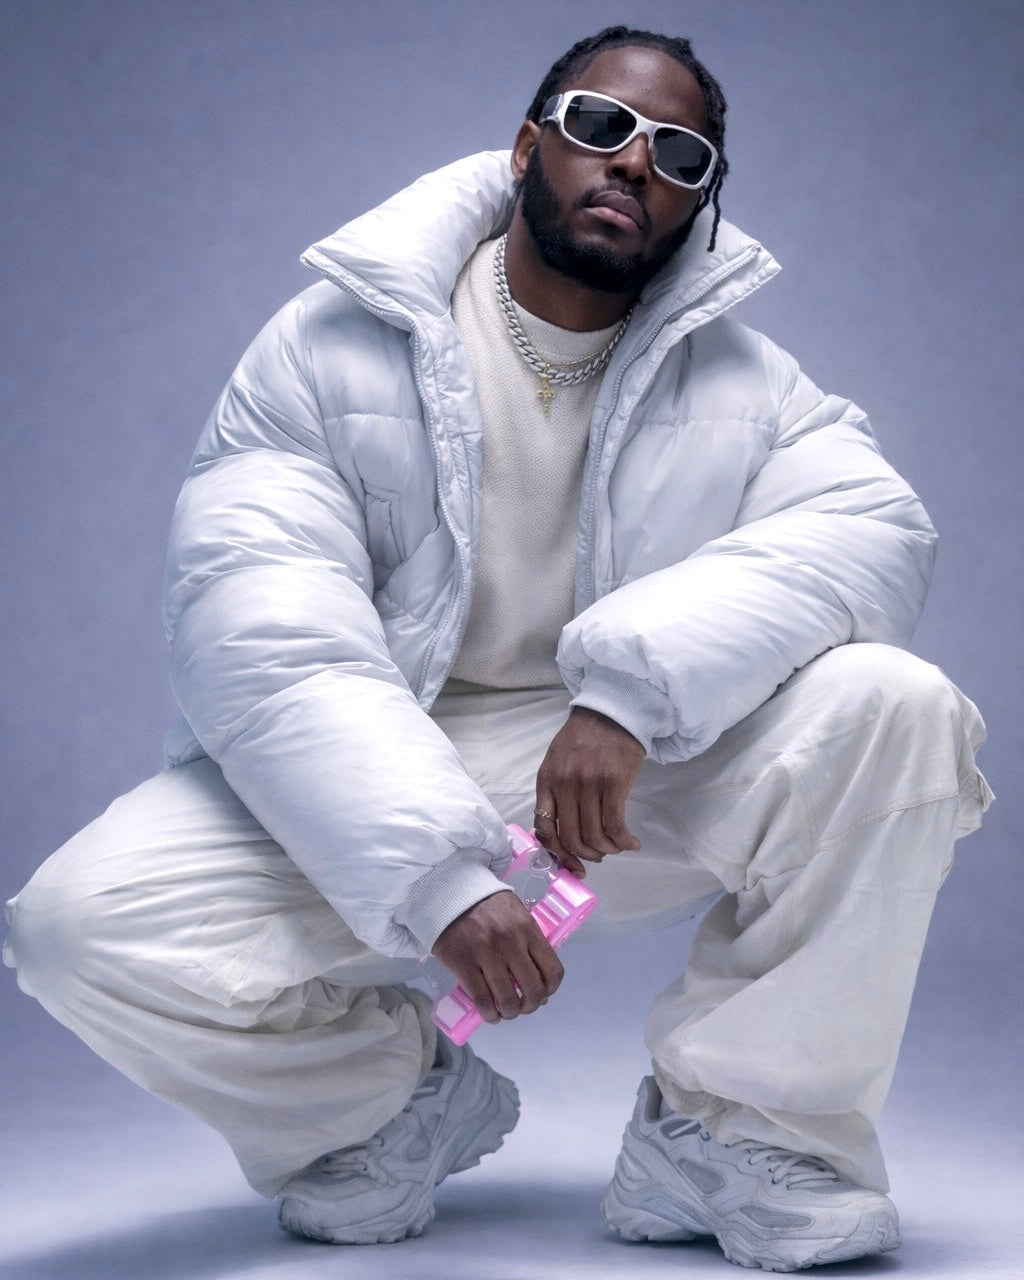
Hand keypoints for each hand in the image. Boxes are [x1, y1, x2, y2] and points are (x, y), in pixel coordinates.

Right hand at [431, 891, 563, 1023]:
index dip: (551, 989)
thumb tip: (539, 979)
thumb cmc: (488, 906)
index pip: (553, 970)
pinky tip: (490, 1014)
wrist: (451, 895)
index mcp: (528, 930)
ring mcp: (487, 955)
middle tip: (523, 1006)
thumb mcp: (517, 914)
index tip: (544, 993)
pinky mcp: (464, 964)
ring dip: (510, 1013)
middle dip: (531, 1005)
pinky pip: (482, 1000)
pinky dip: (489, 1014)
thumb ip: (530, 941)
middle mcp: (511, 943)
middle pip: (533, 990)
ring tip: (506, 1011)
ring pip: (507, 1000)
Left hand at [533, 706, 643, 876]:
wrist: (612, 712)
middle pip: (571, 837)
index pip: (544, 829)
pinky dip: (624, 841)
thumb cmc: (585, 738)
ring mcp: (588, 783)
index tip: (572, 863)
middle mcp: (564, 784)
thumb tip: (558, 831)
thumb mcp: (557, 761)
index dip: (558, 854)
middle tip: (599, 855)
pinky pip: (615, 825)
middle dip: (587, 855)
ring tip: (617, 847)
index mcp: (547, 780)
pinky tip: (631, 842)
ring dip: (608, 850)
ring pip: (594, 835)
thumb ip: (555, 792)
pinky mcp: (613, 783)